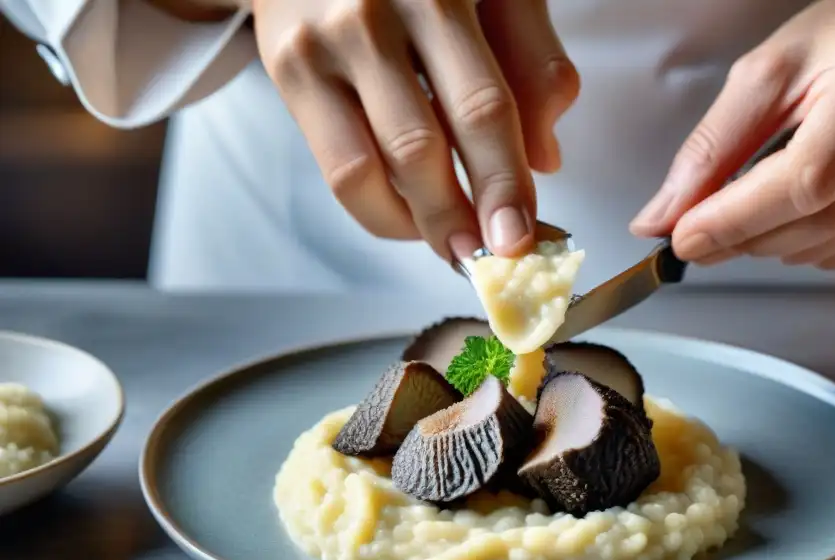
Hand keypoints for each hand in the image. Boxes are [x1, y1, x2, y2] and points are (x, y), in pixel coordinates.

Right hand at [252, 0, 578, 265]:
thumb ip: (531, 61)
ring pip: (368, 168)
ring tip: (452, 244)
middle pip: (420, 147)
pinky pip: (336, 165)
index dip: (503, 183)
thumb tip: (545, 158)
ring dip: (416, 224)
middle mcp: (374, 14)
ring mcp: (323, 43)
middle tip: (487, 258)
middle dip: (459, 219)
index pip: (482, 106)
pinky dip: (379, 207)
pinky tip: (412, 213)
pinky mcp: (287, 67)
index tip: (519, 238)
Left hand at [630, 0, 834, 275]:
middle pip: (819, 224)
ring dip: (772, 246)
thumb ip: (709, 148)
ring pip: (833, 249)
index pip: (802, 182)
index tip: (683, 236)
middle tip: (699, 234)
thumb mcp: (762, 74)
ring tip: (747, 216)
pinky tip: (794, 219)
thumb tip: (662, 217)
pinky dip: (810, 249)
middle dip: (744, 239)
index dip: (736, 220)